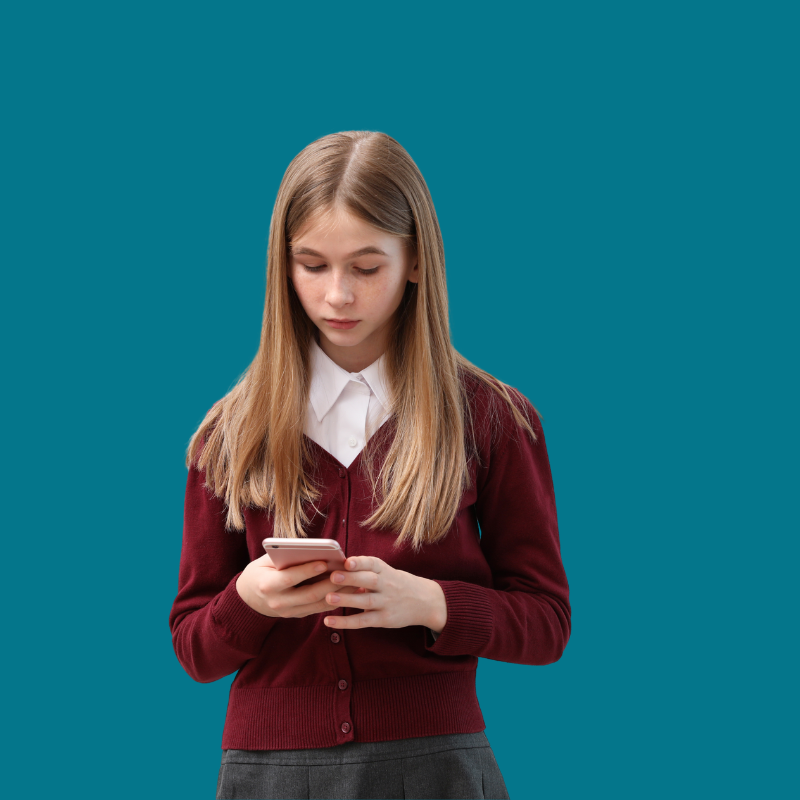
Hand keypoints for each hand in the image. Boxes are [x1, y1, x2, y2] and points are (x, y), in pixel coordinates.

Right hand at [236, 553, 365, 618]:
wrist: (248, 598)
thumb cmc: (260, 572)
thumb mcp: (265, 561)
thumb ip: (284, 555)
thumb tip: (311, 548)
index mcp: (267, 585)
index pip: (290, 578)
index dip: (308, 570)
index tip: (325, 561)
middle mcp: (278, 602)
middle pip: (309, 593)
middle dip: (330, 583)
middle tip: (347, 571)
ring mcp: (289, 612)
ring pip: (318, 604)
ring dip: (339, 593)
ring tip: (355, 580)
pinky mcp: (298, 615)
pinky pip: (319, 608)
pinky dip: (336, 599)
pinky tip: (350, 590)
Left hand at [323, 556, 446, 631]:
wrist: (425, 602)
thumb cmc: (397, 584)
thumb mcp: (387, 573)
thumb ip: (366, 571)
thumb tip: (336, 566)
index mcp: (386, 570)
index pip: (373, 564)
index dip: (360, 562)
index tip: (347, 561)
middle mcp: (387, 585)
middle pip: (369, 581)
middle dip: (351, 578)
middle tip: (333, 576)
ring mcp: (386, 603)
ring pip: (366, 601)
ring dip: (347, 599)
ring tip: (328, 597)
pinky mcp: (384, 619)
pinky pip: (363, 621)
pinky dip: (346, 622)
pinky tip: (329, 621)